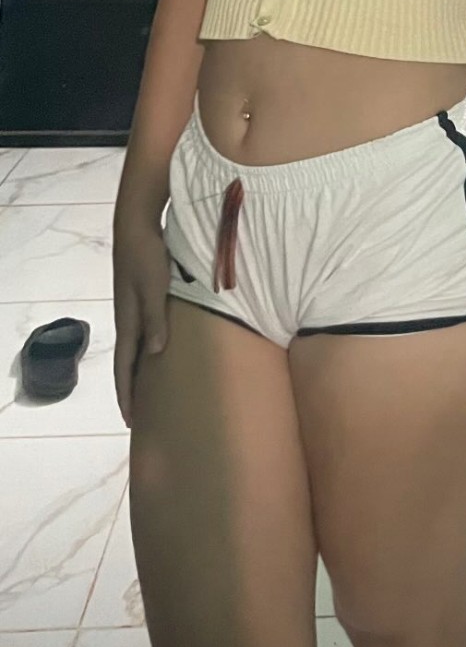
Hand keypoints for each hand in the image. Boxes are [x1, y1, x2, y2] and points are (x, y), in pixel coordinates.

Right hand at [112, 217, 171, 426]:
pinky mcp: (141, 299)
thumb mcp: (153, 287)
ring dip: (139, 372)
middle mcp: (128, 320)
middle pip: (127, 363)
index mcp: (128, 322)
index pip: (124, 367)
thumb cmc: (146, 256)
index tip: (130, 419)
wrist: (136, 227)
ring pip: (135, 349)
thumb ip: (155, 319)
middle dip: (131, 390)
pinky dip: (148, 350)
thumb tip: (155, 353)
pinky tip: (160, 351)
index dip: (127, 394)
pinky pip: (144, 334)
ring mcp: (133, 310)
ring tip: (151, 390)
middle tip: (140, 415)